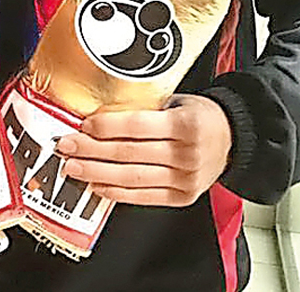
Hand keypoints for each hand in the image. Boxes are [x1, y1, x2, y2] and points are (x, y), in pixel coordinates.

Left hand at [55, 94, 230, 206]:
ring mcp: (185, 180)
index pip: (137, 126)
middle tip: (66, 147)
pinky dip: (117, 192)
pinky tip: (97, 185)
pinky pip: (143, 196)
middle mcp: (187, 155)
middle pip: (129, 154)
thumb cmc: (200, 116)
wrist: (233, 138)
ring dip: (96, 173)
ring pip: (132, 178)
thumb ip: (144, 108)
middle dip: (91, 151)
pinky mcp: (182, 197)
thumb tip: (100, 112)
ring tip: (73, 168)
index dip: (107, 127)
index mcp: (185, 125)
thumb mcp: (177, 101)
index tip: (83, 125)